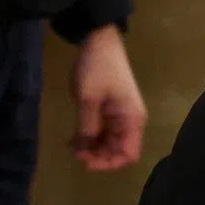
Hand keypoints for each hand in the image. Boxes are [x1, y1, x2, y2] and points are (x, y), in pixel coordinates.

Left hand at [69, 24, 147, 170]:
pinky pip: (102, 132)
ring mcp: (119, 116)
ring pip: (108, 143)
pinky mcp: (109, 110)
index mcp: (131, 119)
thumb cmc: (97, 68)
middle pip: (117, 151)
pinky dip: (90, 138)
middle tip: (75, 152)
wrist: (99, 40)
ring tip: (72, 146)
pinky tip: (74, 139)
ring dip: (92, 148)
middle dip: (97, 156)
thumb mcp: (88, 99)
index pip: (128, 154)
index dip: (109, 163)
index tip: (86, 161)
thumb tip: (84, 150)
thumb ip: (87, 127)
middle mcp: (129, 121)